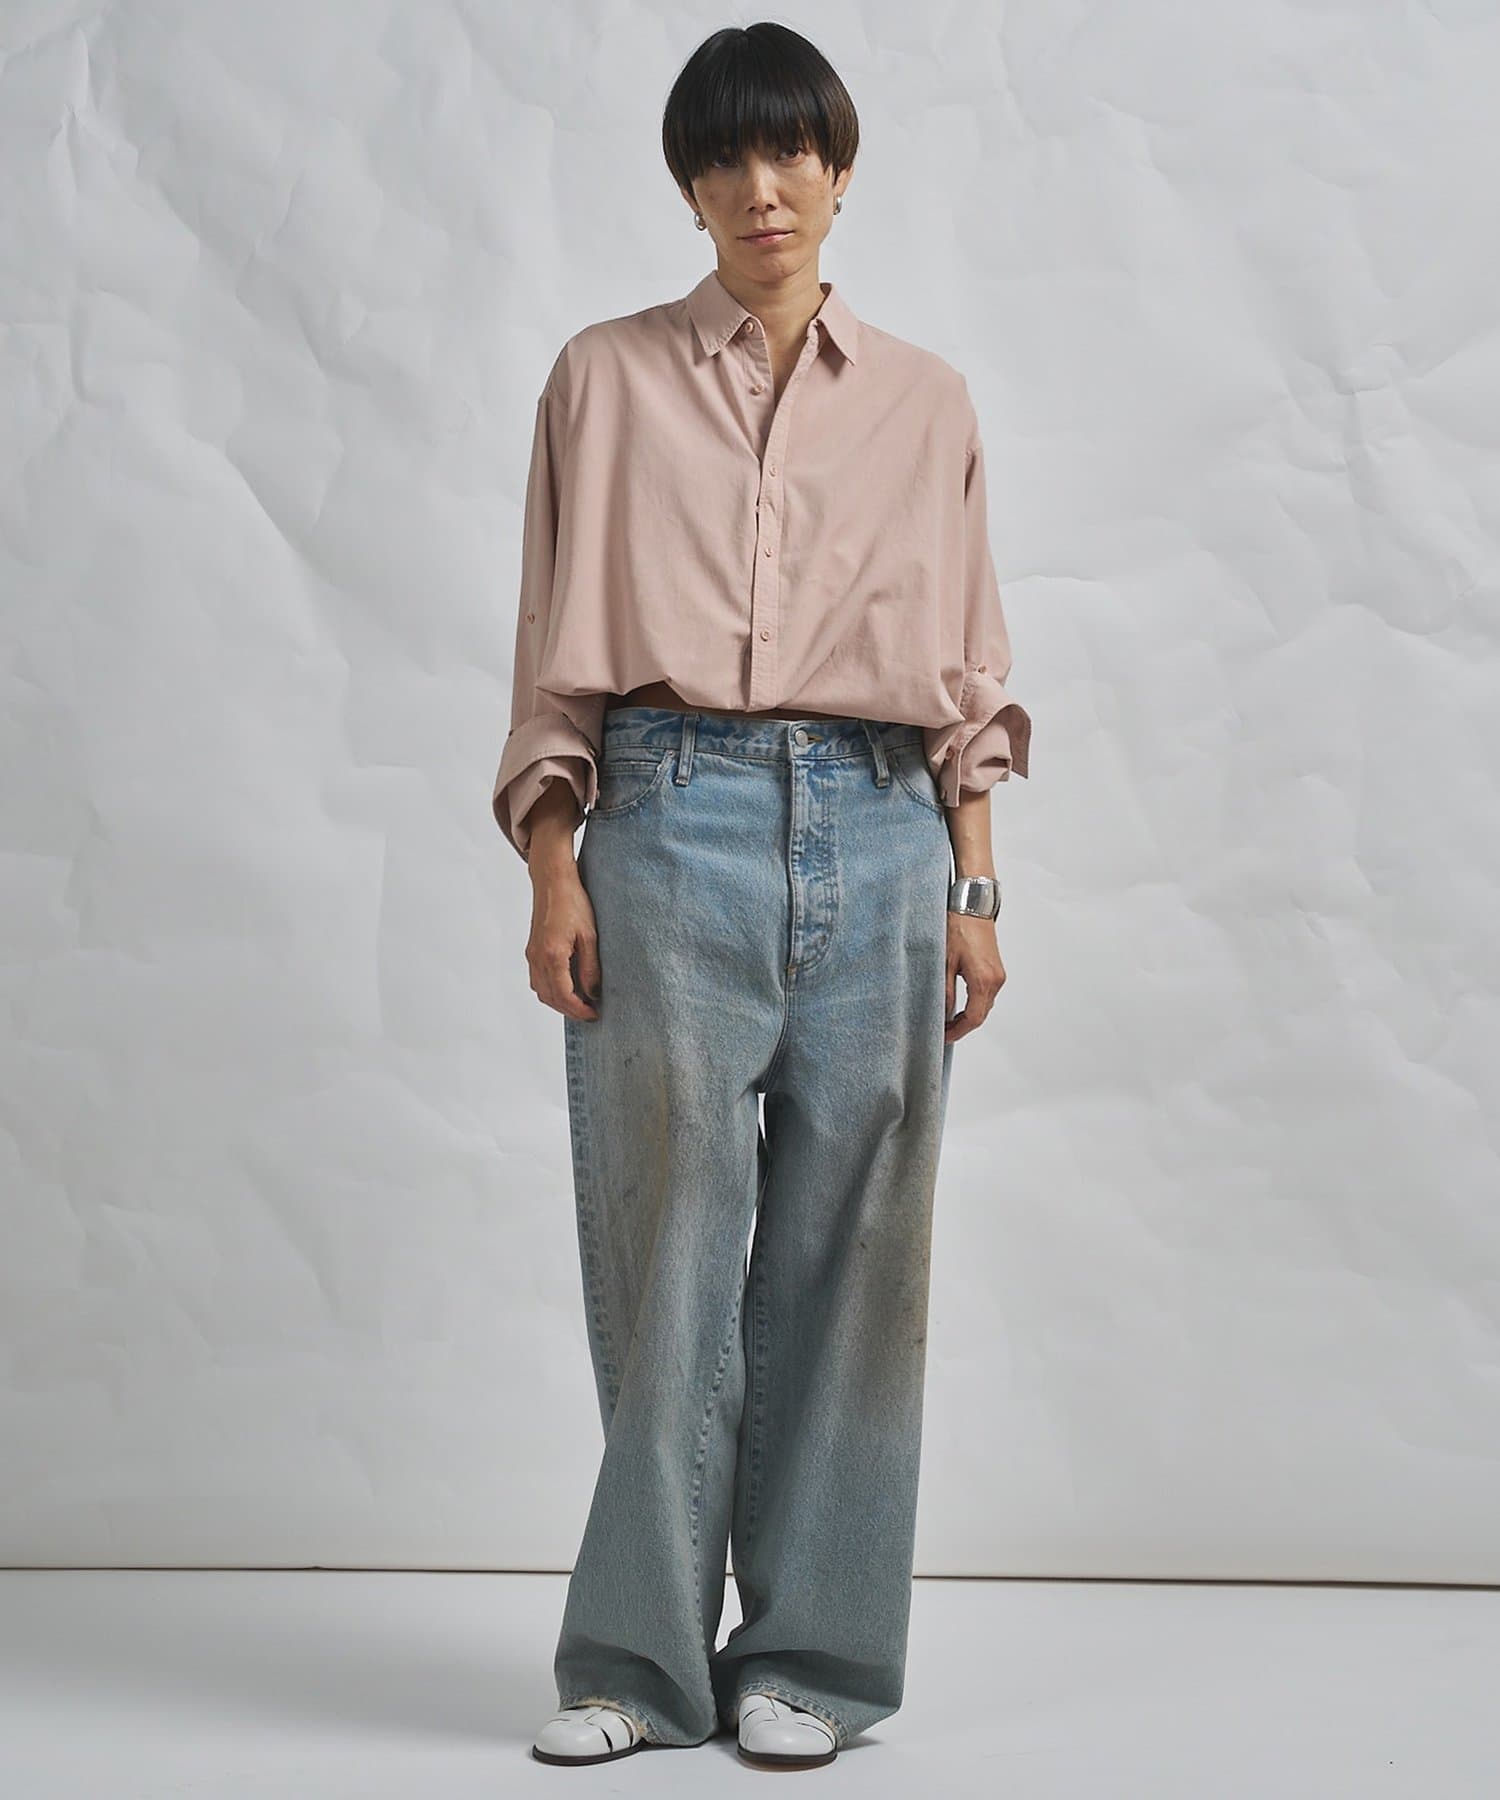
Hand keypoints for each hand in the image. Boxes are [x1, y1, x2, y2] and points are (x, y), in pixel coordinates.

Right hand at [526, 867, 601, 1020]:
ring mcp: (531, 955)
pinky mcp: (531, 951)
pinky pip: (537, 980)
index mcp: (552, 955)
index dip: (579, 1010)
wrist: (552, 882)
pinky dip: (551, 990)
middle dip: (569, 1010)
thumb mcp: (589, 936)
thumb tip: (593, 993)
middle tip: (590, 1013)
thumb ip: (590, 968)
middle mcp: (537, 958)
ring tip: (581, 1003)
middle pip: (550, 998)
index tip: (594, 1014)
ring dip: (559, 1002)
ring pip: (541, 991)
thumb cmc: (573, 903)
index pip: (564, 996)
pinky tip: (567, 987)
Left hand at [944, 911, 1005, 1042]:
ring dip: (968, 1016)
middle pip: (981, 1015)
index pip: (973, 1018)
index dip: (958, 1031)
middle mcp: (995, 979)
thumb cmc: (958, 927)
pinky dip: (974, 1004)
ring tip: (948, 1020)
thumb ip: (945, 991)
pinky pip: (986, 995)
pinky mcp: (996, 969)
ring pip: (984, 1005)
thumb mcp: (944, 961)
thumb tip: (943, 1012)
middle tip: (943, 1031)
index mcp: (983, 980)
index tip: (944, 1037)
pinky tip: (959, 1005)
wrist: (972, 906)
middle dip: (962, 1026)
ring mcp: (998, 974)